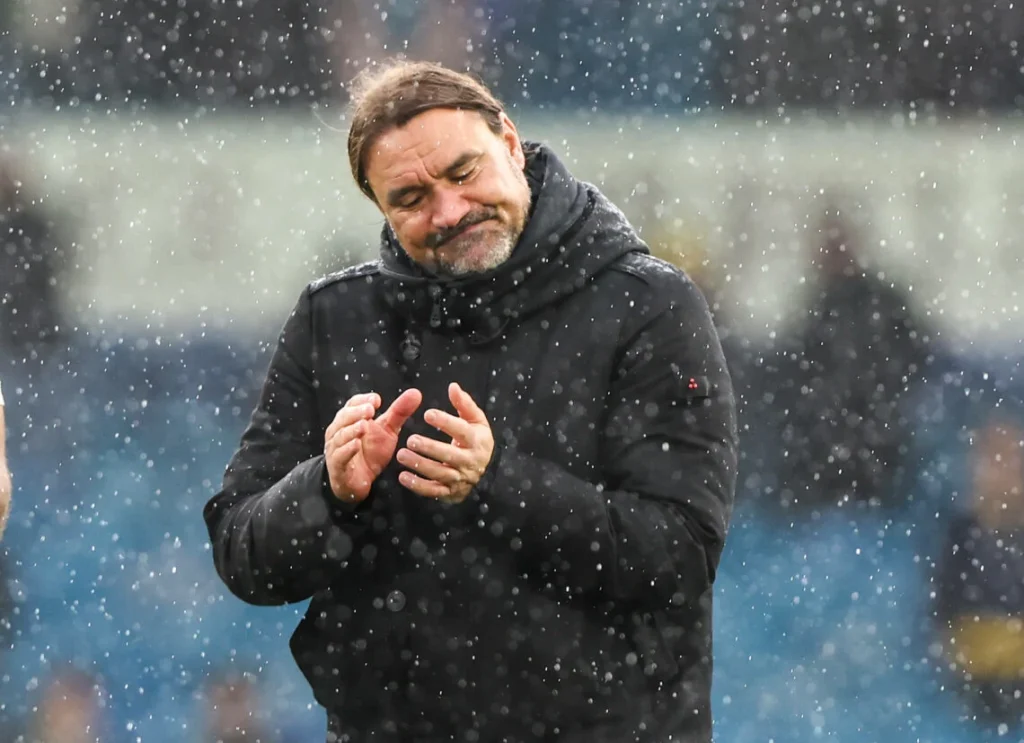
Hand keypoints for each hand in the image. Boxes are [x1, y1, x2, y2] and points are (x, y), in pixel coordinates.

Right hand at [325, 389, 421, 502]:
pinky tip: (356, 445)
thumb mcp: (388, 431)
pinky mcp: (338, 467)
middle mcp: (339, 431)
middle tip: (370, 410)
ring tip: (364, 425)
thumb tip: (416, 393)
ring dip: (352, 430)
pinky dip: (347, 450)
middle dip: (357, 412)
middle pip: (344, 417)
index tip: (377, 400)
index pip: (352, 404)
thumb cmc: (370, 452)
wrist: (358, 482)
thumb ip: (399, 412)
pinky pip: (339, 456)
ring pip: (341, 436)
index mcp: (350, 419)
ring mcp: (336, 449)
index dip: (363, 400)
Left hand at [397, 383, 493, 503]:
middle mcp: (471, 461)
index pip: (462, 431)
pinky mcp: (450, 492)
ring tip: (401, 454)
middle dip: (430, 448)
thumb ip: (464, 404)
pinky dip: (418, 485)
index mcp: (477, 440)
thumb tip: (453, 386)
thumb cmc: (475, 438)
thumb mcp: (475, 420)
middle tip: (411, 439)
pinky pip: (434, 491)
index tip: (427, 414)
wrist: (481, 469)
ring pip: (440, 473)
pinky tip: (403, 476)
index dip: (445, 422)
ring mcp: (461, 478)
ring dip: (420, 465)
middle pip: (449, 455)